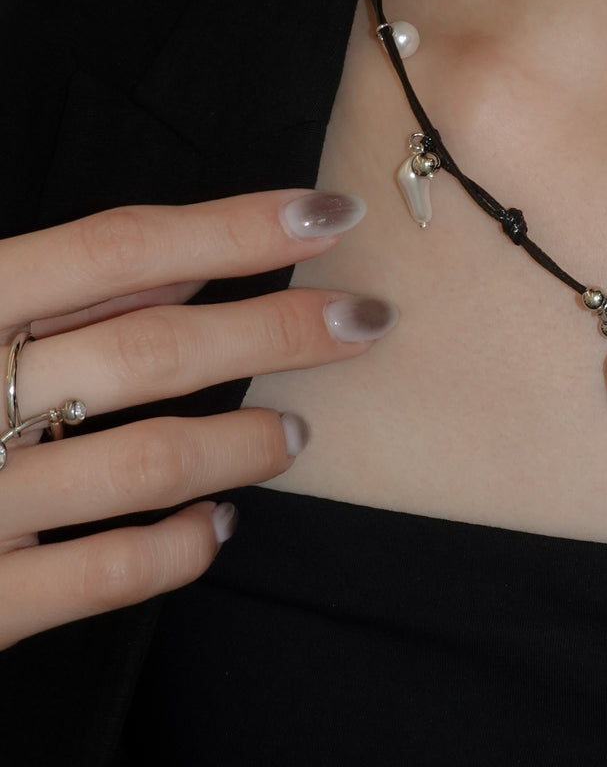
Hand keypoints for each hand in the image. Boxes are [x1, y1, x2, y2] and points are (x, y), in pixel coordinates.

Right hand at [0, 190, 394, 649]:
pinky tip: (217, 528)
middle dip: (280, 330)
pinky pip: (106, 577)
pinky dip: (179, 549)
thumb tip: (185, 261)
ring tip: (298, 436)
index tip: (330, 216)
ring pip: (149, 461)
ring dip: (245, 446)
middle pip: (156, 348)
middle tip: (365, 322)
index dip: (235, 227)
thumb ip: (52, 286)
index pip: (118, 248)